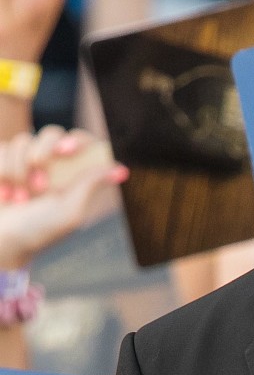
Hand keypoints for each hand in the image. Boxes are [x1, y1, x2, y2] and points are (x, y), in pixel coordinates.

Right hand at [0, 125, 128, 267]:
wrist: (3, 241)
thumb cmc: (41, 230)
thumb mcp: (70, 212)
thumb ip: (91, 185)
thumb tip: (122, 169)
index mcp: (75, 172)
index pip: (82, 141)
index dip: (77, 140)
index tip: (67, 150)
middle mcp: (53, 162)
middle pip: (51, 133)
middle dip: (42, 154)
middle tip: (40, 186)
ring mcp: (26, 159)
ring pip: (23, 141)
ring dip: (19, 172)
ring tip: (22, 199)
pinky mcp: (3, 161)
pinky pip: (3, 149)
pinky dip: (2, 172)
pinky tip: (6, 195)